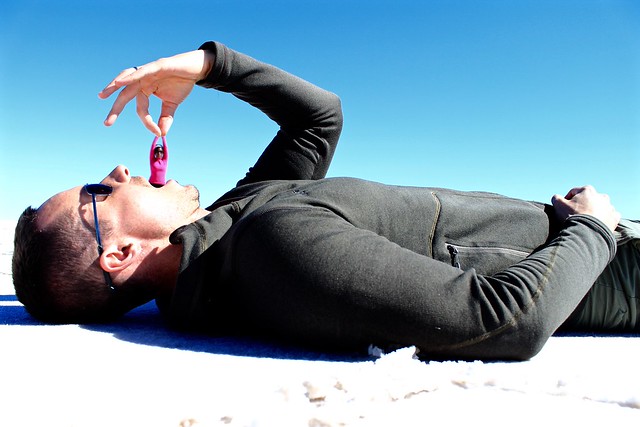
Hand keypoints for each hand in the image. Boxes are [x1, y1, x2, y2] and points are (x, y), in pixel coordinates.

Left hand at [98, 49, 212, 135]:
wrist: (195, 69)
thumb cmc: (182, 84)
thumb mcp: (172, 104)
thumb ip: (165, 118)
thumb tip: (162, 133)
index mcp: (145, 90)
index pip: (141, 109)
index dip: (147, 122)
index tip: (157, 133)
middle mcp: (142, 81)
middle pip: (125, 95)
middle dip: (115, 108)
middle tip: (107, 123)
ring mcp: (148, 72)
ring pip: (126, 79)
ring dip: (113, 86)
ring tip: (103, 95)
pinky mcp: (157, 66)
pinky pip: (142, 72)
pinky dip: (130, 77)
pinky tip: (120, 82)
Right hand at [551, 185, 619, 231]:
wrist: (588, 233)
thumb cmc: (573, 216)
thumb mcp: (558, 205)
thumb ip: (556, 198)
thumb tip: (557, 198)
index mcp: (587, 190)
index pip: (574, 192)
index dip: (567, 199)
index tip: (564, 207)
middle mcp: (601, 196)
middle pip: (589, 199)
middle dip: (583, 205)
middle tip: (576, 214)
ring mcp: (609, 207)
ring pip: (600, 207)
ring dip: (594, 212)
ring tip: (587, 221)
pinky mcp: (614, 218)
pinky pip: (609, 216)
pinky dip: (604, 219)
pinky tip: (597, 224)